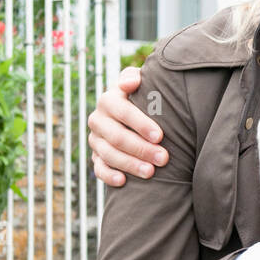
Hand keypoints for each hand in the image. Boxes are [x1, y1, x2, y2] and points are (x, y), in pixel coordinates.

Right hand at [88, 65, 168, 186]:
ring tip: (151, 172)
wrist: (134, 113)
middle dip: (141, 148)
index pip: (122, 111)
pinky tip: (123, 181)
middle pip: (117, 136)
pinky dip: (108, 176)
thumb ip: (134, 77)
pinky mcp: (96, 156)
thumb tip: (130, 83)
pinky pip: (98, 168)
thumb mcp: (140, 82)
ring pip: (109, 154)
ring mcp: (95, 139)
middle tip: (163, 158)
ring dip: (130, 164)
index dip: (140, 124)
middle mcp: (98, 119)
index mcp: (108, 100)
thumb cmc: (144, 96)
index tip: (160, 136)